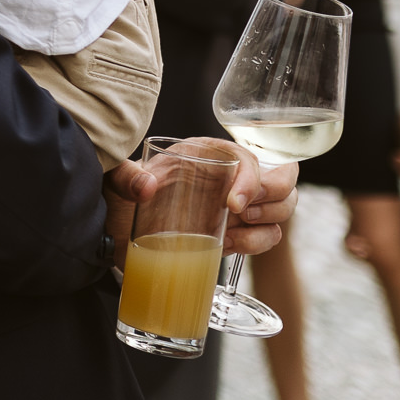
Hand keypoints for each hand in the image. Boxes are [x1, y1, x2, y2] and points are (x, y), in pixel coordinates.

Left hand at [103, 139, 297, 262]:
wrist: (119, 228)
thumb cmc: (124, 195)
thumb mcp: (117, 180)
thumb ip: (126, 177)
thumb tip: (145, 186)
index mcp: (207, 154)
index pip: (247, 156)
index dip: (251, 178)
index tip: (232, 204)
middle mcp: (229, 176)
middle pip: (281, 178)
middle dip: (273, 198)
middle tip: (241, 216)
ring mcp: (237, 206)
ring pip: (281, 208)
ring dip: (267, 224)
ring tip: (232, 234)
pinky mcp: (236, 232)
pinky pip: (267, 235)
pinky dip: (257, 243)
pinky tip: (229, 245)